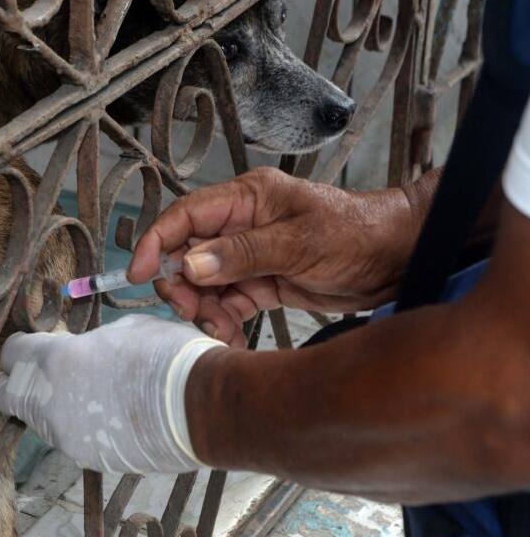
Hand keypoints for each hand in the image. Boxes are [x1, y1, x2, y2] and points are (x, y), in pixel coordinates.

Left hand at [0, 315, 225, 473]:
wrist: (201, 406)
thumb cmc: (165, 356)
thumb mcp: (121, 331)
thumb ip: (87, 344)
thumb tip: (81, 350)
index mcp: (53, 361)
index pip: (11, 355)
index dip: (21, 349)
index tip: (33, 346)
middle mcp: (48, 403)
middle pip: (7, 395)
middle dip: (18, 383)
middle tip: (43, 375)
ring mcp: (66, 437)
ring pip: (39, 420)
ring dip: (53, 406)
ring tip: (89, 394)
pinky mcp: (88, 459)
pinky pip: (71, 439)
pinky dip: (81, 428)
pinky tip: (111, 416)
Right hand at [128, 167, 422, 346]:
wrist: (398, 258)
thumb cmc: (357, 232)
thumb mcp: (298, 242)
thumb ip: (242, 254)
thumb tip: (191, 264)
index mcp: (247, 199)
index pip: (185, 217)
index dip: (156, 243)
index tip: (138, 273)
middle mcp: (243, 224)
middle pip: (188, 255)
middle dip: (183, 286)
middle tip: (192, 310)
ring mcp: (252, 255)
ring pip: (205, 284)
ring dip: (204, 310)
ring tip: (221, 329)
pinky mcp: (264, 282)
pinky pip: (229, 303)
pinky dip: (225, 322)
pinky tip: (233, 337)